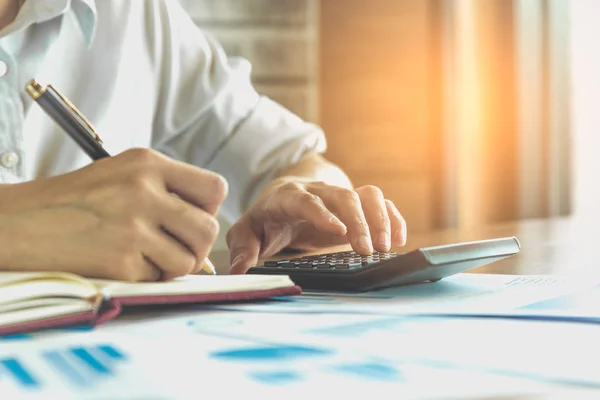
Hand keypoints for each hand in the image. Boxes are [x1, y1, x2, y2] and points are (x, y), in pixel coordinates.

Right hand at [0, 149, 226, 280]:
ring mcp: (131, 227)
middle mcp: (143, 191)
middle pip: (208, 229)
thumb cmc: (74, 199)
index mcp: (147, 163)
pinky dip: (145, 276)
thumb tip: (206, 225)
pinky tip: (122, 261)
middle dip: (198, 245)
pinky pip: (157, 278)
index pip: (215, 188)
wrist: (20, 221)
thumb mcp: (122, 172)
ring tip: (150, 256)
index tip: (192, 216)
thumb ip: (167, 190)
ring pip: (189, 260)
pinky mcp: (119, 261)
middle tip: (178, 247)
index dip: (209, 208)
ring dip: (174, 265)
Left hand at [227, 179, 405, 273]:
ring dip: (380, 218)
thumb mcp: (247, 231)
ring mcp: (339, 195)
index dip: (321, 213)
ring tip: (386, 247)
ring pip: (366, 195)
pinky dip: (392, 217)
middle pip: (343, 196)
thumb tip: (240, 270)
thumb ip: (242, 247)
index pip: (305, 199)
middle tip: (368, 251)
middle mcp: (318, 191)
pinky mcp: (355, 204)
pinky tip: (399, 239)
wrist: (284, 200)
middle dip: (358, 222)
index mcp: (289, 197)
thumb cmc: (266, 217)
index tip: (338, 231)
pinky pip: (379, 203)